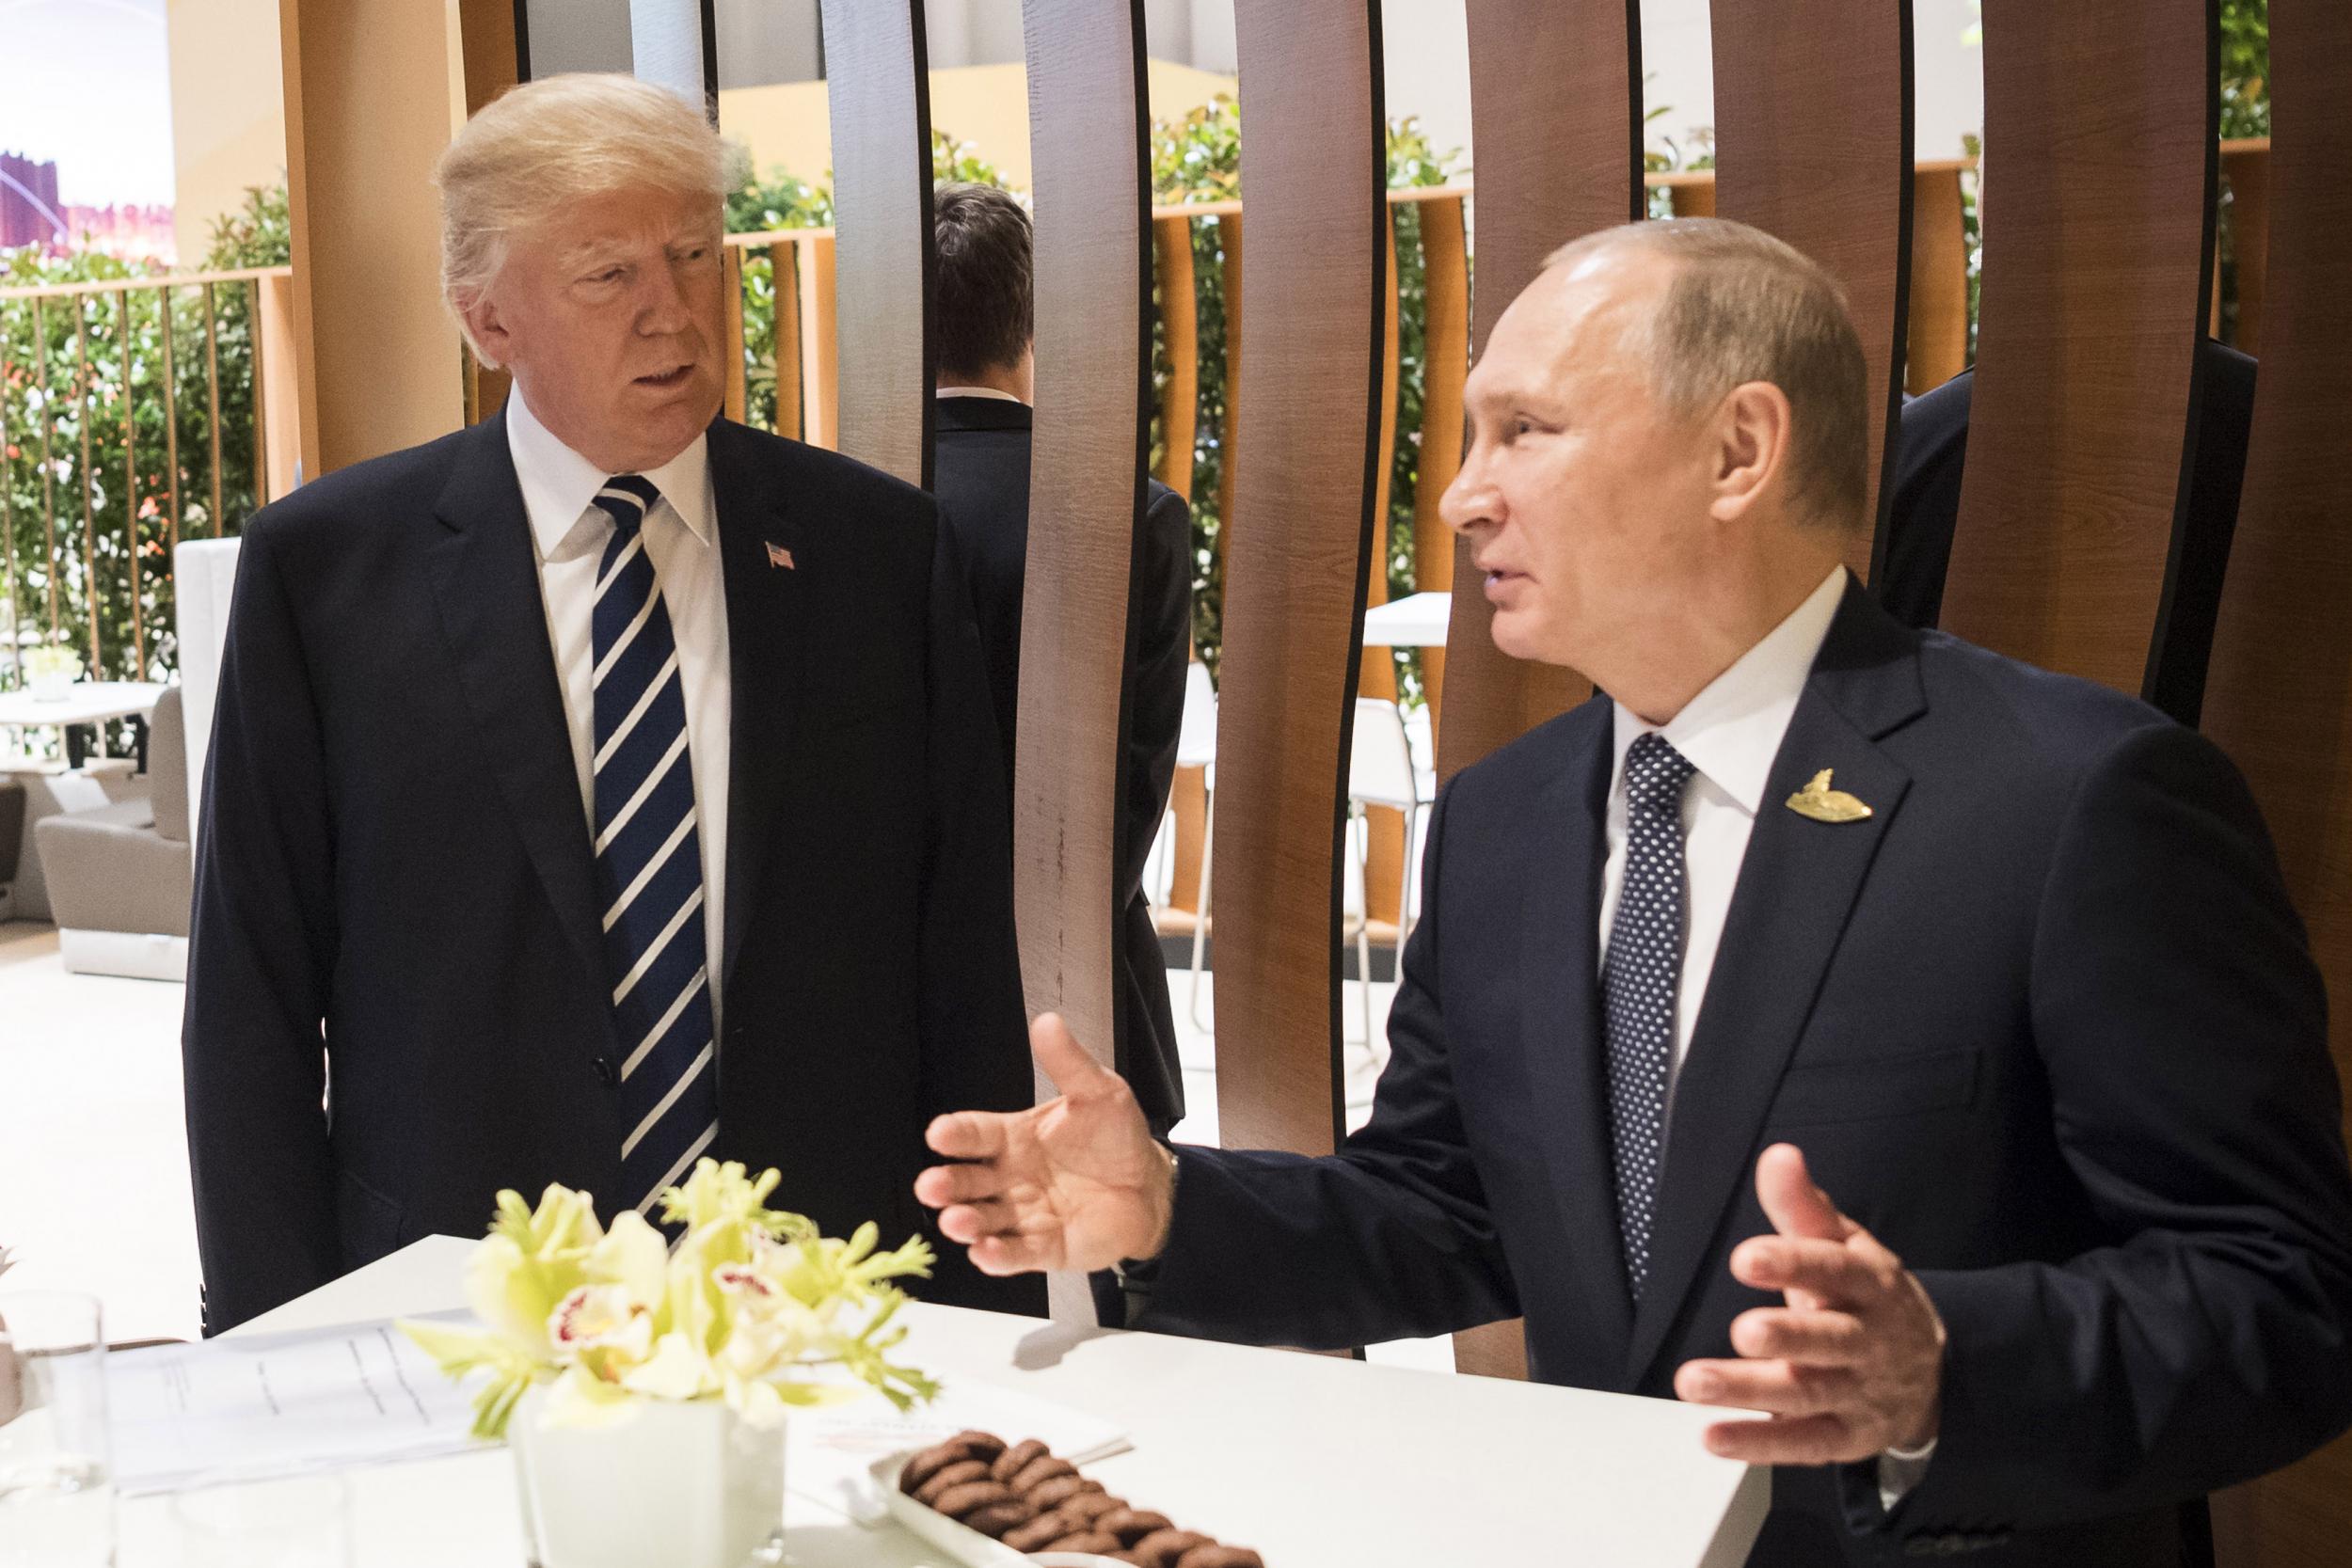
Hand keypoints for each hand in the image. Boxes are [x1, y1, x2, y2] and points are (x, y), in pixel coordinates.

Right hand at [915, 1013, 1175, 1275]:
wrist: (1150, 1186)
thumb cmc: (1116, 1138)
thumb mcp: (1099, 1093)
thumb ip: (1069, 1063)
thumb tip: (1047, 1021)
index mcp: (1014, 1138)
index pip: (976, 1134)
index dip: (956, 1134)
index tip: (939, 1133)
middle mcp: (1010, 1178)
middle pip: (968, 1181)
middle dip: (947, 1185)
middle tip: (931, 1186)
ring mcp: (1023, 1215)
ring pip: (984, 1220)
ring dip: (967, 1222)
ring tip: (957, 1222)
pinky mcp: (1043, 1247)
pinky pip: (1016, 1254)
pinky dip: (998, 1256)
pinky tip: (985, 1252)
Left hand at [1674, 1143, 1946, 1465]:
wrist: (1932, 1369)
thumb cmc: (1865, 1296)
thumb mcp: (1844, 1245)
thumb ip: (1803, 1206)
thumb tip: (1778, 1156)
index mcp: (1869, 1284)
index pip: (1832, 1270)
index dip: (1791, 1263)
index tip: (1746, 1258)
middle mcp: (1867, 1341)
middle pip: (1830, 1340)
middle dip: (1788, 1337)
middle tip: (1744, 1331)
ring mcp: (1859, 1393)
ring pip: (1808, 1393)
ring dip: (1751, 1391)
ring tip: (1694, 1382)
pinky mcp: (1847, 1437)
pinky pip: (1803, 1444)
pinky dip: (1759, 1443)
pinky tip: (1713, 1436)